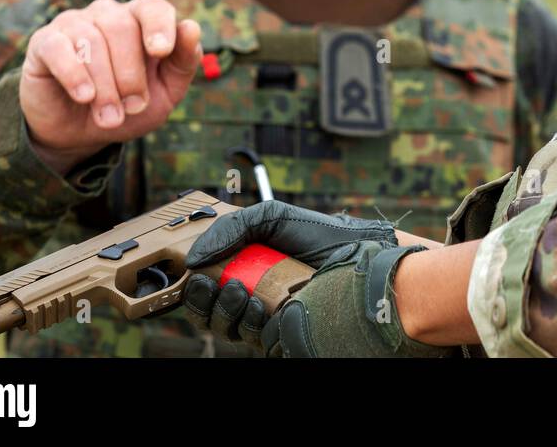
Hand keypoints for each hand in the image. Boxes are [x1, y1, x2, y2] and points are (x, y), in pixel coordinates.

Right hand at [19, 0, 200, 172]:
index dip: (159, 26)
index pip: (153, 7)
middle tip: (133, 107)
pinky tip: (84, 96)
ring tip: (109, 117)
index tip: (161, 52)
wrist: (80, 133)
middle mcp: (107, 14)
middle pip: (122, 27)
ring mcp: (73, 24)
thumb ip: (183, 63)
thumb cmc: (129, 107)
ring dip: (105, 85)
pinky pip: (59, 48)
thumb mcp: (165, 93)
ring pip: (92, 40)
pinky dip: (75, 74)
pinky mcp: (44, 42)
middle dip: (131, 74)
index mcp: (140, 21)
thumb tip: (191, 26)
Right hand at [183, 201, 447, 356]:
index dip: (196, 288)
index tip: (194, 274)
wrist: (362, 254)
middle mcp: (257, 301)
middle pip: (214, 316)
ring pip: (231, 331)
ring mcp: (272, 322)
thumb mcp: (274, 219)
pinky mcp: (288, 337)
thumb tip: (194, 256)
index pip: (211, 291)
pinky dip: (249, 324)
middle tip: (210, 284)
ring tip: (237, 291)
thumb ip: (233, 227)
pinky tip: (256, 306)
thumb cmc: (322, 236)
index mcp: (250, 274)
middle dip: (204, 303)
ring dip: (225, 313)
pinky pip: (257, 339)